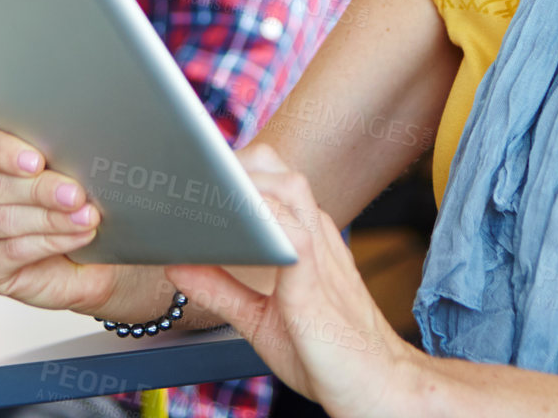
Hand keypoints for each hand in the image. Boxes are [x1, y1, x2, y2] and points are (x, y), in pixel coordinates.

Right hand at [0, 123, 118, 313]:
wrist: (83, 260)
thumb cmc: (69, 208)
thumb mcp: (64, 175)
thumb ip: (59, 159)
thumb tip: (77, 148)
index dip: (1, 150)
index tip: (37, 161)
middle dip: (40, 189)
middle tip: (76, 194)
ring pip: (3, 219)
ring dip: (51, 218)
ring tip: (86, 217)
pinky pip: (11, 251)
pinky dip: (50, 242)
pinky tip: (76, 237)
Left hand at [166, 144, 416, 417]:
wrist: (380, 389)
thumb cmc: (328, 354)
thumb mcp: (259, 318)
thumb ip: (221, 289)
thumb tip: (178, 264)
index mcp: (304, 240)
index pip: (270, 181)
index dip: (233, 172)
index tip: (193, 179)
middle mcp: (315, 237)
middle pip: (279, 171)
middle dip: (236, 166)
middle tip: (194, 183)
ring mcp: (321, 257)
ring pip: (290, 189)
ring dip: (246, 184)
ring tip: (207, 192)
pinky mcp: (317, 288)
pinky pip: (297, 237)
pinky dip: (266, 222)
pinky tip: (237, 225)